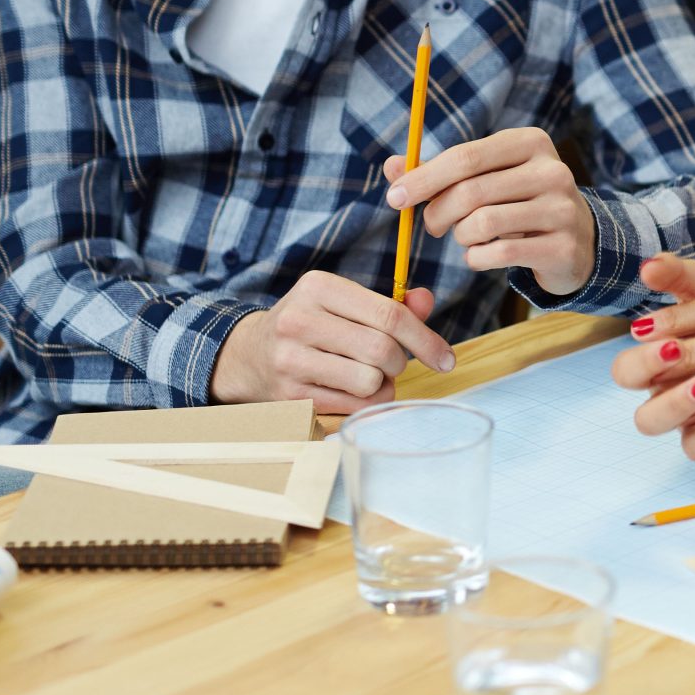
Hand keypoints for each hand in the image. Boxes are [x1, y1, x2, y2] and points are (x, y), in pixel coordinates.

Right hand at [211, 271, 454, 413]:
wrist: (249, 355)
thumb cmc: (312, 326)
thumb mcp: (343, 303)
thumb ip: (390, 304)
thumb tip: (427, 301)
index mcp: (318, 287)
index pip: (390, 314)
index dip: (426, 340)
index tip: (445, 359)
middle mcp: (300, 319)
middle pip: (382, 350)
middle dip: (399, 363)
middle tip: (391, 364)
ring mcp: (291, 359)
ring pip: (369, 382)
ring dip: (382, 385)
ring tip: (366, 376)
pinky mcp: (290, 395)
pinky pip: (352, 407)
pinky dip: (363, 403)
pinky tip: (349, 391)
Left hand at [382, 127, 594, 296]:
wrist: (579, 239)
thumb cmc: (519, 201)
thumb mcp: (487, 177)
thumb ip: (441, 171)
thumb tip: (392, 167)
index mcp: (530, 142)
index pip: (465, 156)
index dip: (424, 178)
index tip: (395, 198)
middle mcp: (552, 171)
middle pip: (471, 191)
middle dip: (437, 212)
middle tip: (431, 226)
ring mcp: (562, 209)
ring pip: (482, 224)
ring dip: (461, 237)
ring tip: (465, 238)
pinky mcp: (563, 246)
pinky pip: (499, 253)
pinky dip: (477, 258)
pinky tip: (480, 256)